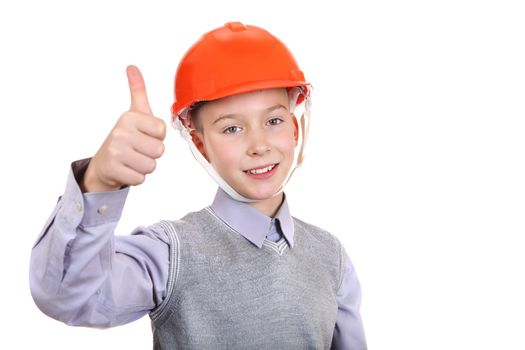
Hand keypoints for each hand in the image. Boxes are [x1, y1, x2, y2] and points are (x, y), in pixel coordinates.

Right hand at [81, 65, 166, 191]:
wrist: (103, 163)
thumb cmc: (125, 136)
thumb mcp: (134, 113)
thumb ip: (137, 91)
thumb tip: (132, 67)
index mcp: (129, 117)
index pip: (162, 132)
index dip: (156, 137)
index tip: (143, 135)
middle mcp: (120, 132)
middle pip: (159, 150)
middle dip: (151, 153)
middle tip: (137, 149)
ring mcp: (115, 152)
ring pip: (151, 166)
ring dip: (144, 166)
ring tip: (131, 159)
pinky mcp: (113, 170)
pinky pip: (141, 179)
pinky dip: (136, 177)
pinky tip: (126, 169)